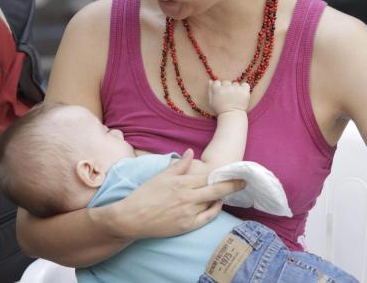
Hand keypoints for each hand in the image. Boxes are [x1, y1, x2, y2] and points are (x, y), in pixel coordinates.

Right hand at [110, 149, 243, 239]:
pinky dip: (215, 210)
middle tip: (244, 181)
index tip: (235, 170)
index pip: (208, 176)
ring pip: (213, 203)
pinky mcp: (187, 225)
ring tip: (230, 191)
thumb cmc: (144, 195)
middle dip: (232, 185)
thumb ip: (179, 165)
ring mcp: (188, 213)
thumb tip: (190, 152)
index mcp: (181, 183)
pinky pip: (207, 217)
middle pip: (217, 190)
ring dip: (223, 196)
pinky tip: (218, 204)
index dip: (224, 173)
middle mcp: (187, 197)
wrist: (132, 218)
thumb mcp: (160, 176)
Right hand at [208, 80, 249, 113]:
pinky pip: (245, 85)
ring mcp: (236, 89)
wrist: (232, 116)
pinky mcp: (244, 91)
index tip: (221, 93)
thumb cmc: (220, 110)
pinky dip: (244, 88)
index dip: (218, 87)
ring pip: (235, 84)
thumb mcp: (211, 102)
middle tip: (228, 96)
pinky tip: (241, 94)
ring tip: (235, 97)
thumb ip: (210, 91)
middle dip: (226, 88)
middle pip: (226, 82)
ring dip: (235, 88)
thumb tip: (210, 81)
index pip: (217, 82)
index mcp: (217, 90)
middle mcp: (227, 88)